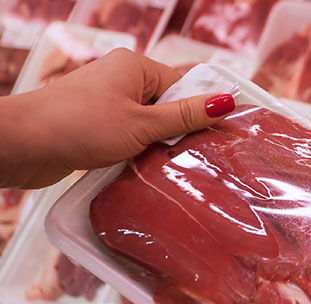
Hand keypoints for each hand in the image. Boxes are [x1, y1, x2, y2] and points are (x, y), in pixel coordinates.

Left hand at [0, 48, 234, 187]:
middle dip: (178, 131)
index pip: (182, 85)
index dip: (199, 110)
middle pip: (167, 105)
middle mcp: (121, 80)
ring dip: (157, 146)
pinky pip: (130, 136)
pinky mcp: (96, 126)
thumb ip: (185, 116)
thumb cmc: (80, 126)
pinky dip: (139, 152)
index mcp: (135, 66)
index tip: (217, 135)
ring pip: (149, 125)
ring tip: (167, 165)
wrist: (23, 145)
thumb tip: (225, 101)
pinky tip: (145, 168)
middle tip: (193, 156)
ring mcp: (107, 103)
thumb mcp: (142, 124)